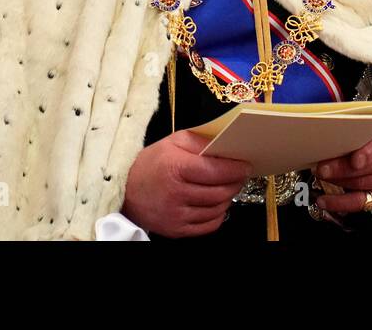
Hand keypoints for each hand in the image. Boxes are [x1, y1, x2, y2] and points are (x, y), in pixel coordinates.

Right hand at [120, 130, 252, 237]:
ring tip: (227, 188)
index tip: (246, 165)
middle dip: (235, 183)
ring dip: (227, 198)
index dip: (235, 168)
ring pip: (217, 209)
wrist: (125, 191)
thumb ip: (199, 141)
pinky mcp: (177, 230)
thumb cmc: (151, 163)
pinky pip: (209, 225)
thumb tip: (226, 145)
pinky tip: (216, 204)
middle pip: (219, 191)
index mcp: (175, 167)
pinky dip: (218, 214)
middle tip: (239, 176)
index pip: (215, 170)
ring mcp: (176, 214)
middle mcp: (176, 193)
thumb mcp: (172, 142)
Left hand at [313, 119, 371, 214]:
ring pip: (366, 184)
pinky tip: (325, 201)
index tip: (355, 160)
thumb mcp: (366, 120)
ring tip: (321, 177)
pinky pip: (364, 202)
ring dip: (340, 182)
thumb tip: (326, 132)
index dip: (370, 153)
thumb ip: (352, 124)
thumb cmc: (371, 130)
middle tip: (322, 169)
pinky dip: (341, 202)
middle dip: (344, 169)